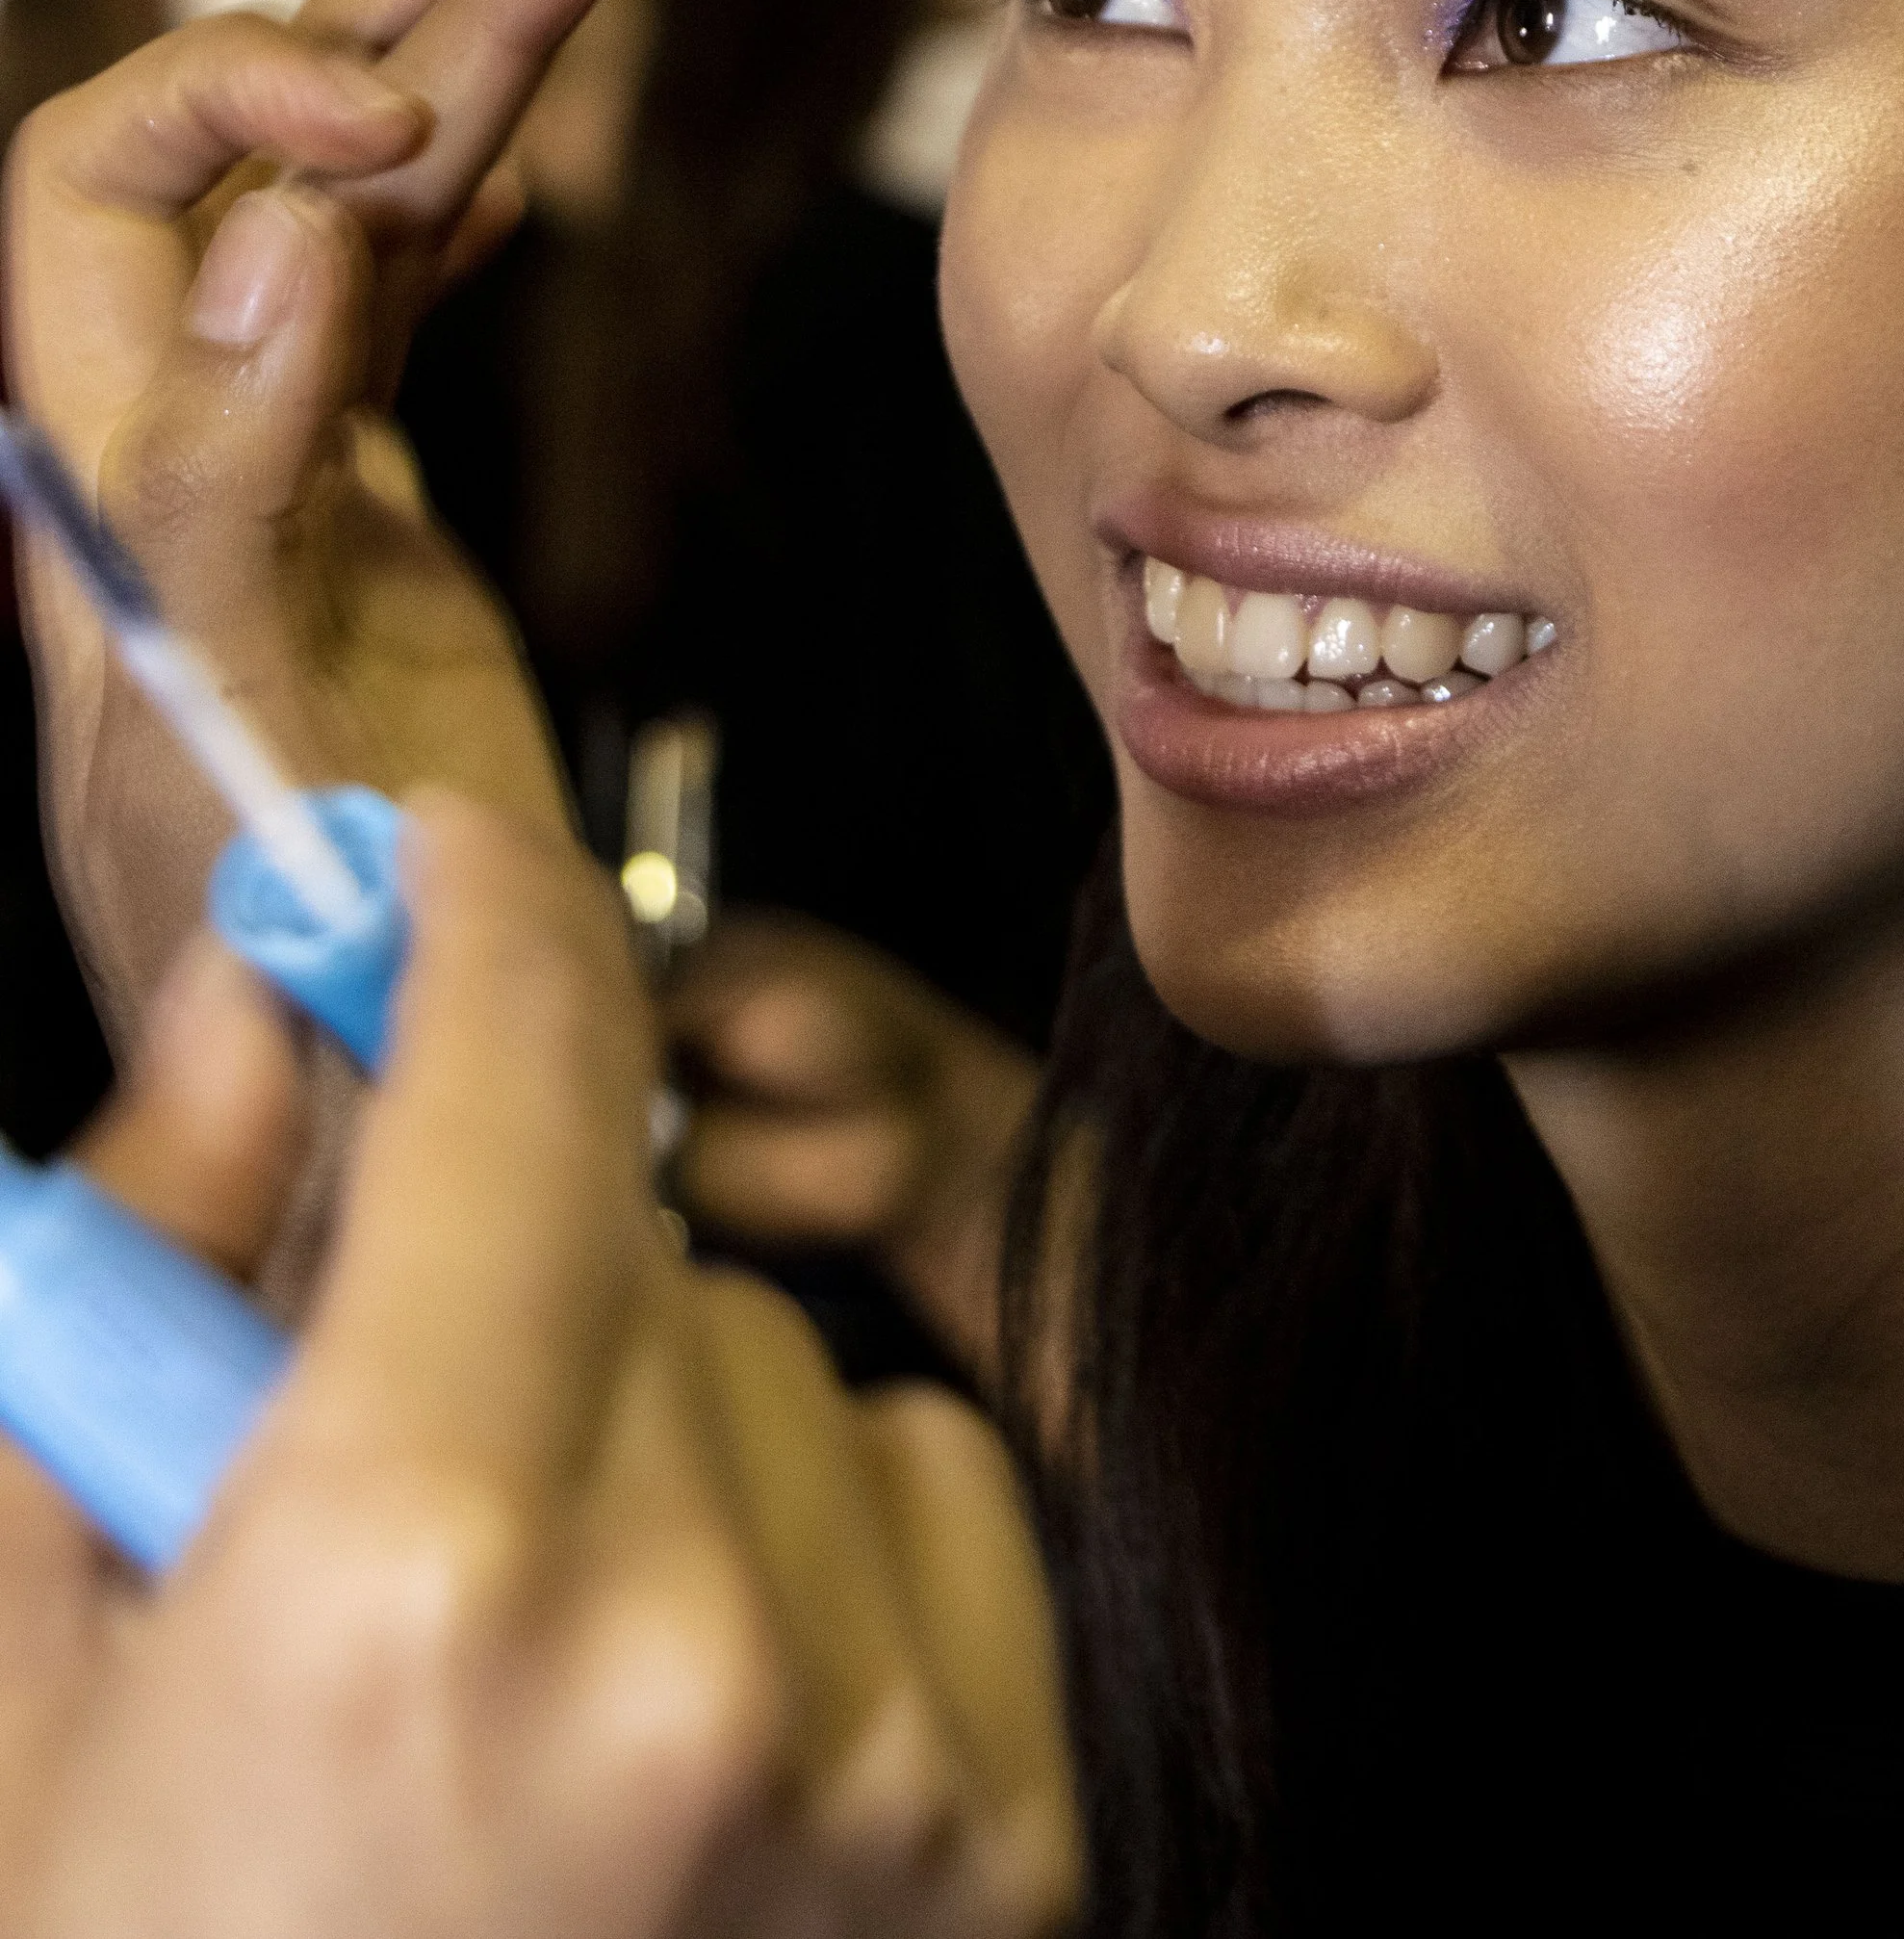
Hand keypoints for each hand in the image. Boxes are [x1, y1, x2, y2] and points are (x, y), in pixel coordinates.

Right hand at [0, 796, 1078, 1938]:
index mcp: (400, 1569)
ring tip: (511, 1668)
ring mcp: (877, 1763)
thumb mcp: (21, 1669)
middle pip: (633, 1224)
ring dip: (649, 1427)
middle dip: (497, 1254)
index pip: (511, 1072)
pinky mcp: (1004, 1855)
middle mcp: (681, 1648)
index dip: (474, 915)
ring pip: (781, 1365)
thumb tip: (257, 999)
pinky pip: (919, 1508)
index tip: (444, 865)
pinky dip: (808, 1553)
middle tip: (377, 1438)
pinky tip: (671, 1735)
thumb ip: (134, 1272)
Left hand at [2, 0, 668, 1026]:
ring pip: (366, 203)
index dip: (236, 106)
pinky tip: (530, 131)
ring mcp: (275, 478)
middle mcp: (173, 455)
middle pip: (267, 149)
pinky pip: (411, 302)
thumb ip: (229, 493)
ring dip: (489, 42)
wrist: (366, 1151)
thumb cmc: (293, 1017)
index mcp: (105, 498)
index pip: (107, 197)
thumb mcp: (241, 759)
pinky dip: (479, 188)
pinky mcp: (365, 524)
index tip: (407, 112)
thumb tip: (290, 235)